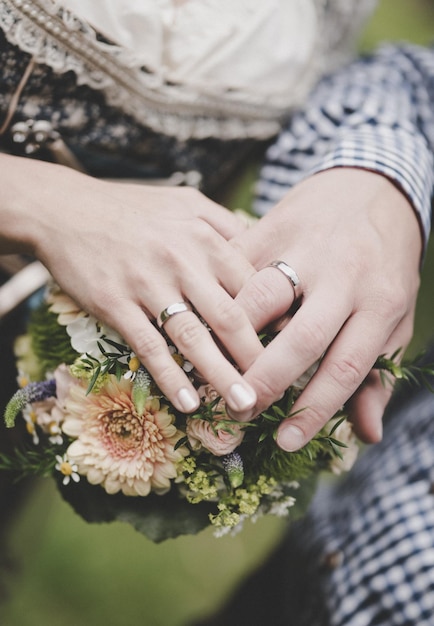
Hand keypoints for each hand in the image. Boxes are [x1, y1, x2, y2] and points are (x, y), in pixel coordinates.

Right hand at [1, 156, 261, 413]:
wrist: (65, 209)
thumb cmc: (133, 209)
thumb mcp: (187, 202)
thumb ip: (226, 224)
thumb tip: (261, 252)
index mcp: (204, 237)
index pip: (252, 285)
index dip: (274, 320)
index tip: (289, 348)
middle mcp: (181, 261)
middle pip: (229, 317)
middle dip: (256, 358)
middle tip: (276, 390)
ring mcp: (146, 283)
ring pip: (192, 337)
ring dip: (220, 376)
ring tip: (243, 406)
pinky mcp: (115, 303)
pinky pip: (148, 346)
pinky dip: (169, 376)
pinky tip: (188, 402)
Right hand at [231, 168, 421, 448]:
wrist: (372, 184)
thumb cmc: (384, 261)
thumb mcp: (396, 315)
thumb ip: (379, 374)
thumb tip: (367, 434)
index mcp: (379, 299)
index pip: (347, 366)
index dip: (315, 409)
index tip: (287, 440)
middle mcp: (341, 273)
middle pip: (301, 336)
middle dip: (267, 380)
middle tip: (242, 411)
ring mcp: (301, 246)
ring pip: (259, 298)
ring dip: (233, 340)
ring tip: (216, 374)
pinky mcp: (272, 226)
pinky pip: (234, 267)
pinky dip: (214, 298)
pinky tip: (199, 327)